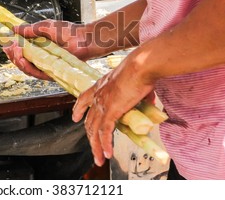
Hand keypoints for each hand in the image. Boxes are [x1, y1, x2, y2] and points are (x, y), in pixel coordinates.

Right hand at [2, 19, 95, 79]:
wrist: (84, 39)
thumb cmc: (69, 32)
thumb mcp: (45, 27)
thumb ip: (29, 29)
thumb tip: (14, 29)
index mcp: (37, 46)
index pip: (20, 51)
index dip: (12, 48)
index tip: (6, 43)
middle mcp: (40, 57)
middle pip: (20, 61)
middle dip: (13, 55)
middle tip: (10, 48)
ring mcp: (45, 66)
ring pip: (26, 68)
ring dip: (18, 61)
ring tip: (16, 52)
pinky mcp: (51, 73)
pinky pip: (36, 73)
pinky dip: (27, 67)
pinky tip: (23, 59)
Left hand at [71, 51, 155, 166]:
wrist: (141, 66)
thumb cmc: (141, 69)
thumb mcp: (136, 82)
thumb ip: (140, 94)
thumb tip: (149, 101)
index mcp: (101, 85)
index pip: (83, 98)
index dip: (78, 109)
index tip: (75, 117)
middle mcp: (98, 95)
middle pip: (89, 120)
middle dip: (90, 137)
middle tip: (93, 148)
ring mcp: (102, 104)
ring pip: (94, 130)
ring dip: (96, 147)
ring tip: (99, 159)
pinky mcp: (110, 111)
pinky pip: (105, 132)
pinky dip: (105, 144)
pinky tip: (106, 154)